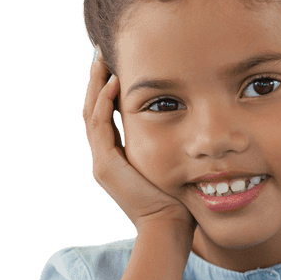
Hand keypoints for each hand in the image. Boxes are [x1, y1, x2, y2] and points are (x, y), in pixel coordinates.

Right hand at [83, 48, 195, 236]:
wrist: (168, 228)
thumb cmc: (178, 201)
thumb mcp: (172, 165)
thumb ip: (171, 145)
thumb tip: (188, 124)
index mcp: (116, 157)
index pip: (106, 115)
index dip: (107, 88)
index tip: (115, 63)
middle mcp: (104, 158)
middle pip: (93, 109)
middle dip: (97, 79)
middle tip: (100, 51)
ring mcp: (102, 161)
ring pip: (92, 112)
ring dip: (97, 83)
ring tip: (101, 58)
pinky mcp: (105, 165)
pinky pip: (100, 124)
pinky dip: (105, 101)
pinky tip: (114, 81)